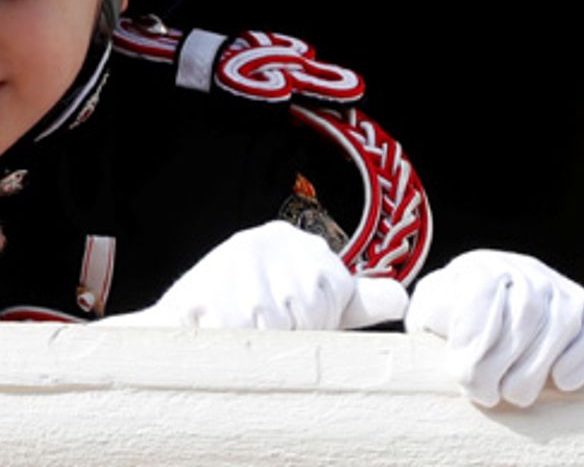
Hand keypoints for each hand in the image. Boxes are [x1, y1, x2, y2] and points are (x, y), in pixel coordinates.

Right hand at [102, 221, 406, 329]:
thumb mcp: (307, 302)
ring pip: (280, 324)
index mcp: (296, 240)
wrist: (180, 326)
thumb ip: (353, 300)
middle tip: (262, 328)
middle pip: (310, 310)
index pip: (333, 293)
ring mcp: (239, 259)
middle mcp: (269, 239)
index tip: (289, 319)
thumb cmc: (253, 318)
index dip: (314, 320)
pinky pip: (247, 332)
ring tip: (244, 332)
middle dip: (292, 334)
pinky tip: (224, 332)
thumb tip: (403, 299)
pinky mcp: (213, 283)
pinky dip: (237, 344)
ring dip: (263, 341)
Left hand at [405, 249, 583, 407]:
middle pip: (524, 313)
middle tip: (485, 395)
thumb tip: (424, 326)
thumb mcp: (429, 311)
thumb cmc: (455, 317)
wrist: (493, 310)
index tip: (461, 375)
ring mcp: (562, 286)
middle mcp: (526, 269)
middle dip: (503, 361)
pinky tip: (562, 382)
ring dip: (538, 366)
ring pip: (560, 322)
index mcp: (480, 266)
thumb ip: (424, 315)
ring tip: (515, 396)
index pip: (481, 294)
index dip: (473, 338)